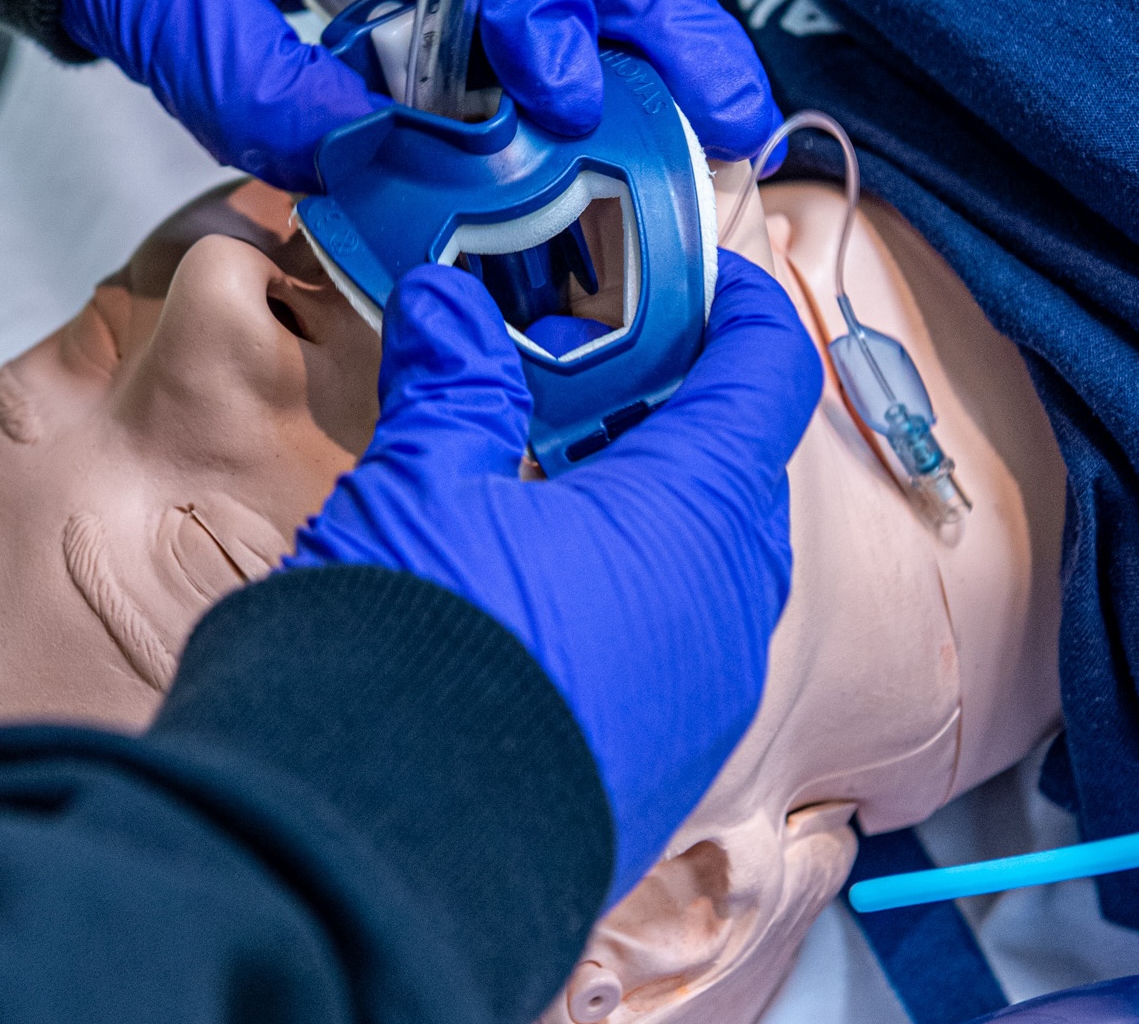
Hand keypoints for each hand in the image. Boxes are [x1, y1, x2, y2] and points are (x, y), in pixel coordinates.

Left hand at [59, 0, 784, 191]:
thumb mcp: (185, 10)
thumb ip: (271, 93)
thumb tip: (374, 171)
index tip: (554, 89)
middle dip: (659, 24)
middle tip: (729, 115)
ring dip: (641, 49)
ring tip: (709, 126)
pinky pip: (527, 2)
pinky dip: (573, 64)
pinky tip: (607, 127)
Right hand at [286, 250, 820, 899]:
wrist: (375, 859)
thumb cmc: (411, 653)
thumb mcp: (418, 488)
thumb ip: (449, 387)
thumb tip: (444, 309)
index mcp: (688, 515)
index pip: (763, 377)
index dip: (744, 313)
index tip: (706, 278)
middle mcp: (722, 608)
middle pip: (731, 470)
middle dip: (667, 406)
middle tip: (580, 374)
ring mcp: (699, 698)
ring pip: (699, 563)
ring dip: (640, 505)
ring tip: (541, 478)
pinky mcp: (657, 764)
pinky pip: (670, 647)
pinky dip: (626, 593)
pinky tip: (534, 590)